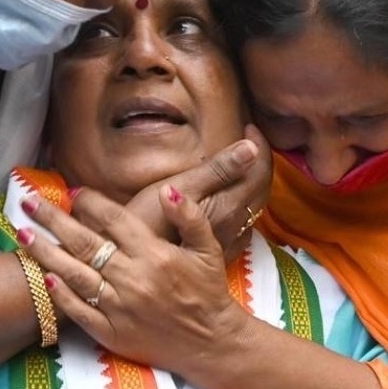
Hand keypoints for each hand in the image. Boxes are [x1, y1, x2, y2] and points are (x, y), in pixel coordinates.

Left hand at [20, 183, 248, 375]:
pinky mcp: (111, 333)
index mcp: (155, 255)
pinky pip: (79, 311)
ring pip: (74, 274)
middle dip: (52, 219)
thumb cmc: (208, 292)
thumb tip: (168, 191)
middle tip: (28, 201)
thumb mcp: (208, 249)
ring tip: (22, 234)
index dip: (89, 202)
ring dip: (45, 252)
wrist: (210, 343)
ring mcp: (119, 307)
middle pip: (84, 243)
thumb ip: (190, 217)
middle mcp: (133, 279)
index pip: (113, 220)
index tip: (72, 192)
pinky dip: (60, 294)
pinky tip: (44, 276)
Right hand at [122, 124, 271, 261]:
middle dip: (258, 161)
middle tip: (247, 140)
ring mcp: (226, 241)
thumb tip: (250, 149)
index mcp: (229, 205)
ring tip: (240, 164)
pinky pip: (241, 226)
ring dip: (251, 182)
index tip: (248, 127)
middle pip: (261, 188)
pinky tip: (229, 202)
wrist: (127, 261)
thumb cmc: (148, 221)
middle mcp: (234, 225)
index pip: (260, 171)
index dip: (259, 145)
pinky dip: (242, 205)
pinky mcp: (214, 252)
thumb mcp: (181, 188)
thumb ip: (217, 170)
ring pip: (253, 207)